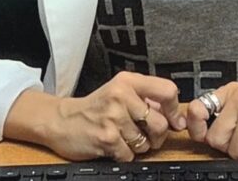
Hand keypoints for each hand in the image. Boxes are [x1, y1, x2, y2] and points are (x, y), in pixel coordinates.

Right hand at [5, 72, 186, 160]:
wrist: (61, 120)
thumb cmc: (95, 107)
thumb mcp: (119, 91)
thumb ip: (146, 98)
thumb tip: (176, 116)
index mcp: (128, 81)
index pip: (167, 91)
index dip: (174, 110)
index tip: (173, 120)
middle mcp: (121, 96)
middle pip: (160, 123)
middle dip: (157, 136)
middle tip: (147, 136)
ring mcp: (113, 117)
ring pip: (146, 142)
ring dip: (140, 147)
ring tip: (126, 139)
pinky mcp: (106, 138)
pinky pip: (130, 155)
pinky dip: (125, 155)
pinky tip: (115, 146)